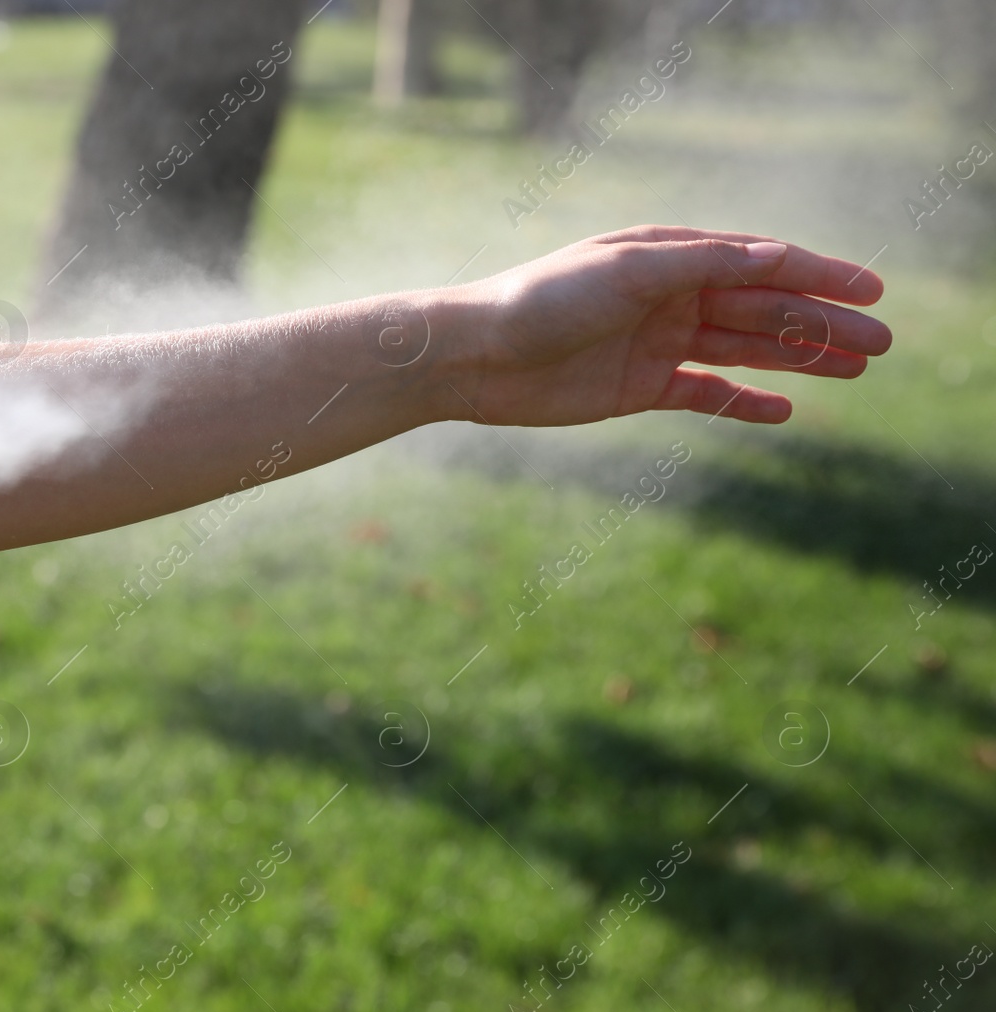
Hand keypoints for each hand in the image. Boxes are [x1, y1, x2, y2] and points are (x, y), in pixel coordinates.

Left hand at [435, 225, 891, 426]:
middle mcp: (669, 296)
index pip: (759, 263)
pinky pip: (705, 394)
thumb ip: (702, 263)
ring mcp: (656, 343)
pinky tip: (786, 409)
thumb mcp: (627, 271)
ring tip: (856, 369)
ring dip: (799, 358)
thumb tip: (774, 254)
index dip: (818, 275)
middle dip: (822, 323)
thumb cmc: (543, 300)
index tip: (870, 291)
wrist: (477, 357)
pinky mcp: (638, 388)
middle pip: (762, 309)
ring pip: (744, 350)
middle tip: (882, 343)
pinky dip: (745, 402)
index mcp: (669, 256)